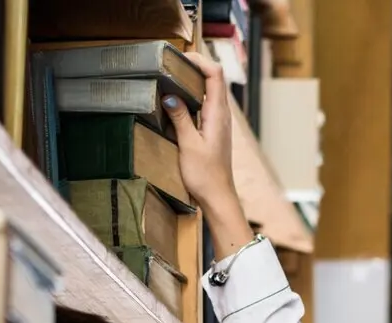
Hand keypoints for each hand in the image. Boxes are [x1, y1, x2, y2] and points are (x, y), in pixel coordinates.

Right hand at [165, 53, 251, 257]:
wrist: (218, 198)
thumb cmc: (205, 175)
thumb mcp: (188, 145)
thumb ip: (180, 118)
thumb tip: (170, 96)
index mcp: (218, 114)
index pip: (215, 75)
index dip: (200, 60)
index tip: (180, 56)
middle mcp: (222, 116)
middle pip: (213, 80)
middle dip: (195, 67)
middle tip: (171, 63)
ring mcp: (219, 124)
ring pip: (209, 92)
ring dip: (193, 81)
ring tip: (171, 76)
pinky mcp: (213, 132)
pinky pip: (205, 106)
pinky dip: (193, 97)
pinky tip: (178, 101)